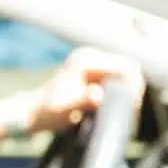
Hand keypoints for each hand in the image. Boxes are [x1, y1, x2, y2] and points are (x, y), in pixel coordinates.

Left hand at [20, 46, 145, 133]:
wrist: (33, 112)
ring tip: (125, 109)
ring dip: (128, 91)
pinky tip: (118, 106)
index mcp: (86, 60)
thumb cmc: (47, 110)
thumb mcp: (65, 107)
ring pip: (126, 74)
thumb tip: (97, 95)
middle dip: (133, 88)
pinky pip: (118, 79)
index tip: (132, 105)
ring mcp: (94, 63)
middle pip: (129, 68)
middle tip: (130, 109)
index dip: (133, 85)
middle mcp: (91, 56)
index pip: (125, 66)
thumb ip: (82, 100)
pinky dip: (122, 92)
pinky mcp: (95, 73)